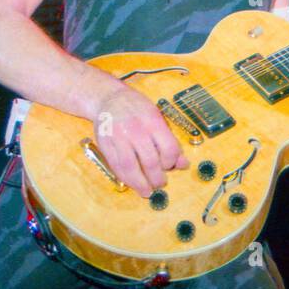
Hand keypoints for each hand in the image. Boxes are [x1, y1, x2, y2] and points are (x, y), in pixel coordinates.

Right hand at [91, 82, 188, 196]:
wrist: (109, 98)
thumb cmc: (137, 108)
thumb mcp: (156, 117)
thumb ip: (169, 140)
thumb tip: (183, 163)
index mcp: (153, 121)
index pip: (168, 148)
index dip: (172, 162)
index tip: (171, 166)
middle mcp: (136, 129)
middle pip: (150, 161)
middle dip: (157, 177)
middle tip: (160, 184)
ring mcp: (119, 137)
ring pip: (130, 166)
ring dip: (140, 183)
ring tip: (146, 190)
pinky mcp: (105, 144)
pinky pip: (116, 166)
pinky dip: (125, 178)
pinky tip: (131, 182)